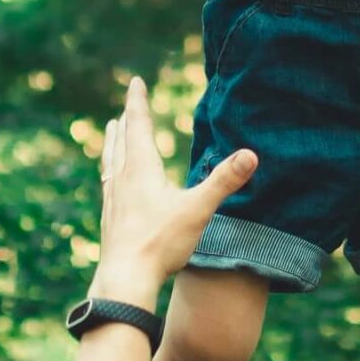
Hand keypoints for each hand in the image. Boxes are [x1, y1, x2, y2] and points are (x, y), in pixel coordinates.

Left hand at [94, 77, 255, 296]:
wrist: (125, 279)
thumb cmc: (161, 243)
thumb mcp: (198, 210)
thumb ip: (224, 182)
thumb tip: (251, 155)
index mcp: (141, 170)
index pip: (138, 126)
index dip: (138, 102)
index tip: (135, 82)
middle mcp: (123, 180)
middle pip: (121, 142)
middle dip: (126, 122)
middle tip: (125, 107)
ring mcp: (112, 201)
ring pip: (110, 162)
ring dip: (112, 144)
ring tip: (110, 134)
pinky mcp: (109, 220)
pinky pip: (108, 186)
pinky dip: (110, 173)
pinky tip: (110, 183)